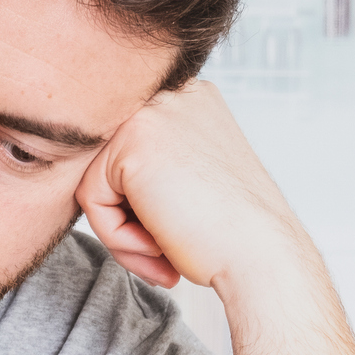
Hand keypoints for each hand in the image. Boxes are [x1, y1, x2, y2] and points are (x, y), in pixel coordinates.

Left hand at [75, 78, 305, 290]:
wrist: (262, 259)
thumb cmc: (233, 237)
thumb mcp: (193, 184)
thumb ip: (155, 171)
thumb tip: (106, 185)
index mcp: (192, 103)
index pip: (132, 157)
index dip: (143, 209)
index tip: (172, 240)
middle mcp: (174, 95)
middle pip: (111, 167)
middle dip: (129, 220)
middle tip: (163, 256)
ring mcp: (153, 112)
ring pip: (97, 183)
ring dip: (122, 232)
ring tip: (163, 255)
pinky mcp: (132, 142)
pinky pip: (91, 198)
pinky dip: (116, 236)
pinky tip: (158, 248)